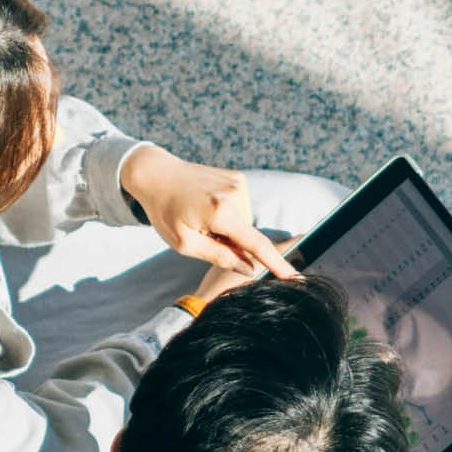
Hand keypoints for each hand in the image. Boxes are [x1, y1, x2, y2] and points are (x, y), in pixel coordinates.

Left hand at [121, 145, 299, 280]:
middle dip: (230, 242)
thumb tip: (249, 269)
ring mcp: (239, 183)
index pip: (256, 244)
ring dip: (227, 227)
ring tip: (200, 216)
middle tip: (200, 232)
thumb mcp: (184, 242)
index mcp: (220, 212)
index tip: (294, 277)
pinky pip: (240, 207)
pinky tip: (206, 205)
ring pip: (243, 222)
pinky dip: (228, 214)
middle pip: (246, 235)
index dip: (276, 264)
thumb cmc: (165, 210)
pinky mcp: (238, 178)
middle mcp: (235, 195)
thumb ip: (219, 256)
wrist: (156, 173)